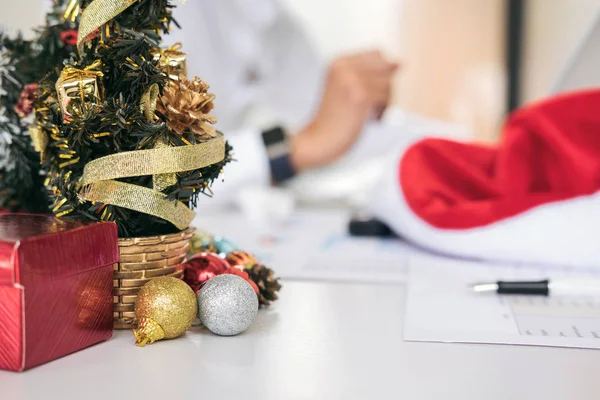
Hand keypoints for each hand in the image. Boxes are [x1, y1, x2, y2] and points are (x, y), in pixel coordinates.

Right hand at [290, 51, 398, 171]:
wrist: (319, 140)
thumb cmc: (334, 118)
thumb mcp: (347, 88)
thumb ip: (370, 73)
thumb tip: (400, 63)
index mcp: (339, 62)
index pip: (377, 54)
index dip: (381, 73)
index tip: (370, 90)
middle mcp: (345, 67)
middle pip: (386, 67)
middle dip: (384, 88)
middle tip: (369, 105)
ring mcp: (352, 81)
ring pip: (388, 84)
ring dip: (383, 102)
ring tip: (367, 113)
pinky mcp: (360, 96)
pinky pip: (386, 98)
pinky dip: (381, 112)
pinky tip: (369, 119)